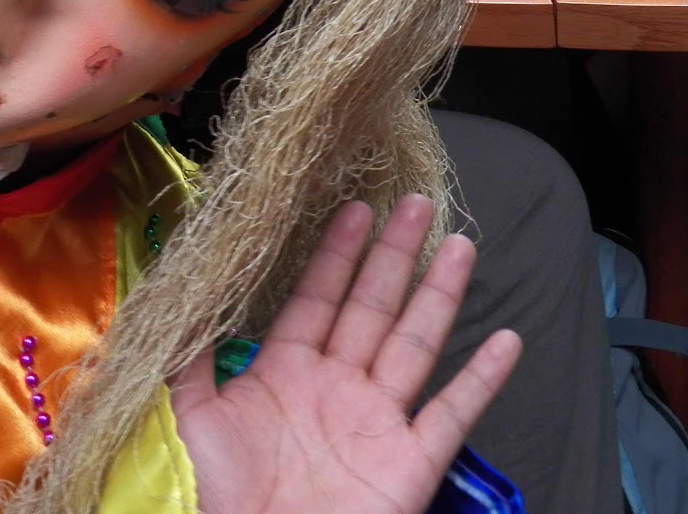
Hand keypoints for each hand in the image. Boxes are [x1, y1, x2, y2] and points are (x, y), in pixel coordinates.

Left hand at [169, 195, 521, 513]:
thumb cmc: (212, 494)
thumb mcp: (189, 416)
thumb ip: (188, 356)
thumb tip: (181, 293)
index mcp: (283, 372)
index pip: (317, 297)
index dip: (336, 253)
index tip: (356, 207)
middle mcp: (335, 386)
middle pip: (371, 307)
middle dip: (394, 255)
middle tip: (418, 204)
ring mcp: (375, 422)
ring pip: (415, 343)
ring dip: (438, 295)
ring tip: (460, 245)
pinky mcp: (409, 463)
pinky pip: (452, 414)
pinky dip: (481, 379)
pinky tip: (506, 341)